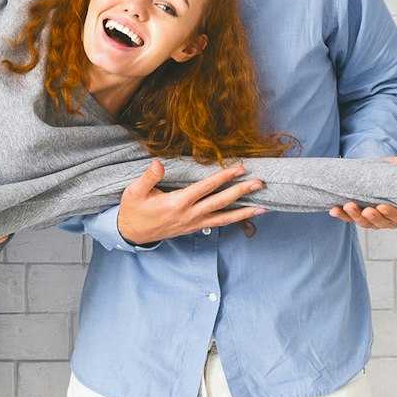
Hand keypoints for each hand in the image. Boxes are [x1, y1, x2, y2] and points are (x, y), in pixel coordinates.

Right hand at [115, 161, 265, 245]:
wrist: (132, 233)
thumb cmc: (133, 210)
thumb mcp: (134, 191)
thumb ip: (149, 177)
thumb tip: (158, 163)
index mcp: (177, 203)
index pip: (206, 187)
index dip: (223, 177)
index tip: (239, 168)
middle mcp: (190, 214)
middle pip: (221, 202)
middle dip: (241, 192)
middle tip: (260, 183)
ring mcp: (193, 223)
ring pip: (224, 217)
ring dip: (245, 211)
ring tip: (264, 207)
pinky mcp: (194, 228)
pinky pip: (218, 224)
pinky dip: (234, 220)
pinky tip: (245, 216)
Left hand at [330, 139, 396, 229]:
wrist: (378, 175)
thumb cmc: (394, 174)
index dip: (390, 214)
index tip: (382, 206)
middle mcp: (387, 216)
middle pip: (380, 222)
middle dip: (372, 217)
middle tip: (365, 209)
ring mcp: (371, 217)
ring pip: (364, 222)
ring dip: (355, 216)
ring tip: (348, 206)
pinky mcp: (357, 214)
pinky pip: (349, 218)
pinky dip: (342, 215)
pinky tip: (333, 210)